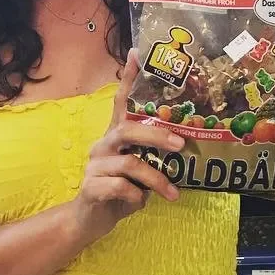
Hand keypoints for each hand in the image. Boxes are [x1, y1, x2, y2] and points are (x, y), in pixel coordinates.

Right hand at [69, 51, 183, 245]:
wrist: (89, 220)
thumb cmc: (120, 191)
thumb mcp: (140, 170)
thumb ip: (153, 155)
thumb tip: (185, 145)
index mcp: (114, 136)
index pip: (120, 101)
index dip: (129, 78)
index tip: (138, 54)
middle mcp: (102, 145)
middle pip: (127, 129)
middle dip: (157, 136)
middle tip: (180, 145)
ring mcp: (94, 165)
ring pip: (130, 164)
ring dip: (156, 180)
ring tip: (172, 193)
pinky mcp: (91, 187)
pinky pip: (120, 187)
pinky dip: (136, 197)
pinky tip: (141, 203)